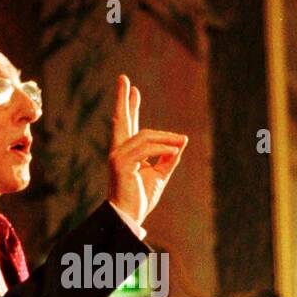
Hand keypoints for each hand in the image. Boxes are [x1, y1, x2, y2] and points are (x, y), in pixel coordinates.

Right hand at [108, 74, 186, 226]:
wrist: (129, 217)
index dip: (131, 107)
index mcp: (126, 153)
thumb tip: (179, 141)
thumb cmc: (141, 198)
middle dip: (123, 99)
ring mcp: (117, 156)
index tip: (133, 90)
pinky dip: (161, 148)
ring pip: (144, 136)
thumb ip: (167, 158)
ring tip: (180, 140)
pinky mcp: (120, 163)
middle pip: (121, 120)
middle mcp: (118, 151)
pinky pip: (146, 149)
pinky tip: (173, 148)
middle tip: (123, 78)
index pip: (128, 126)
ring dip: (165, 138)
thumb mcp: (160, 174)